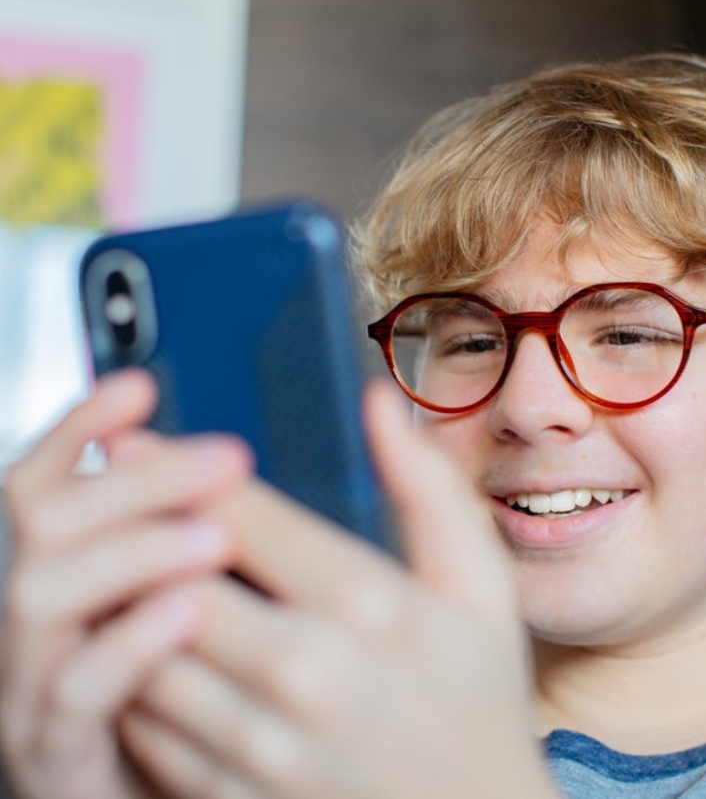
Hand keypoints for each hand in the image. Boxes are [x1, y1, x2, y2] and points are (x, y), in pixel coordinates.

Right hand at [0, 370, 251, 798]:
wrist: (200, 796)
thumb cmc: (206, 697)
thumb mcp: (196, 606)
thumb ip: (201, 534)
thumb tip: (227, 463)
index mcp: (70, 579)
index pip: (51, 484)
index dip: (82, 428)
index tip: (137, 389)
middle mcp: (40, 625)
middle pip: (46, 520)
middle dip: (135, 479)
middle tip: (225, 458)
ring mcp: (36, 688)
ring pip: (40, 593)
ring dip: (130, 549)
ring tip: (217, 534)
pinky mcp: (60, 756)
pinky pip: (74, 692)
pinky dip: (128, 640)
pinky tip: (187, 610)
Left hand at [120, 381, 560, 798]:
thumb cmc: (479, 693)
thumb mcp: (479, 580)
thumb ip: (426, 485)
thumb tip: (380, 404)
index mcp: (367, 605)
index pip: (244, 517)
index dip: (179, 467)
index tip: (137, 440)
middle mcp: (305, 673)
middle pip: (174, 582)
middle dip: (137, 531)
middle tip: (112, 502)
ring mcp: (261, 744)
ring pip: (142, 654)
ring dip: (123, 603)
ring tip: (117, 568)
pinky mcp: (232, 795)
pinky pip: (145, 726)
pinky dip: (131, 678)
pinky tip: (148, 648)